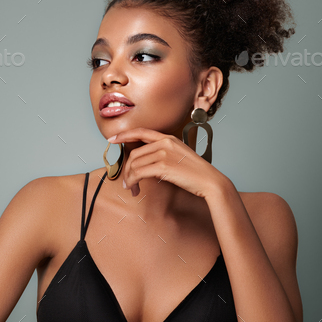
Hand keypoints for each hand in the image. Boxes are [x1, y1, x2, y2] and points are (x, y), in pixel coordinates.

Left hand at [108, 127, 228, 198]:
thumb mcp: (179, 155)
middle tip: (127, 182)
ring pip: (135, 164)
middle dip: (127, 169)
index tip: (112, 139)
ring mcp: (164, 154)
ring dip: (129, 178)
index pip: (141, 132)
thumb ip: (163, 153)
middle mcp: (165, 143)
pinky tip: (134, 188)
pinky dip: (132, 181)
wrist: (209, 181)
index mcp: (168, 138)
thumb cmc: (195, 172)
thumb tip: (145, 163)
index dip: (124, 135)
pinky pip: (139, 173)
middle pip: (135, 154)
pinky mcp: (163, 166)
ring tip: (131, 188)